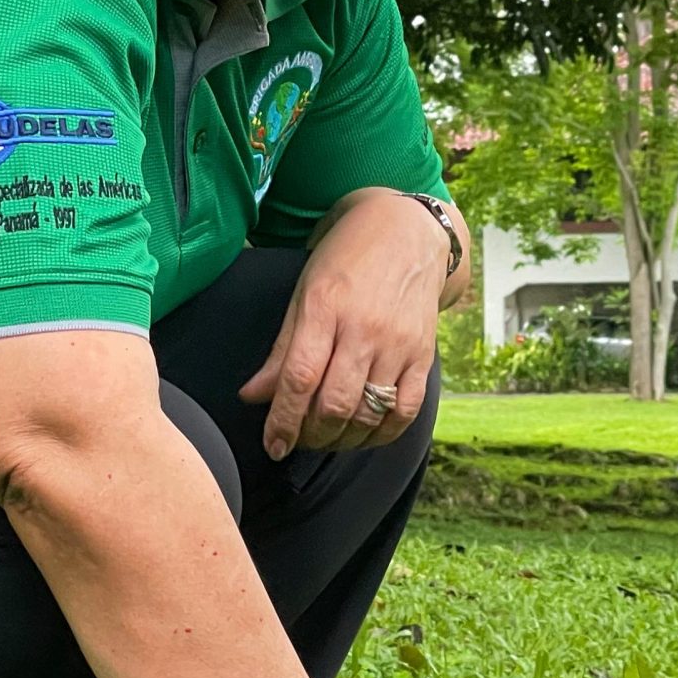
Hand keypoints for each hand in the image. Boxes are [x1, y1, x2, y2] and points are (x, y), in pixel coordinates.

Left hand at [241, 191, 450, 457]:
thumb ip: (282, 349)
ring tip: (326, 437)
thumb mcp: (305, 293)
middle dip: (311, 436)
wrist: (407, 232)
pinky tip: (364, 435)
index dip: (283, 420)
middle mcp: (365, 328)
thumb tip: (252, 397)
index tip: (273, 446)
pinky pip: (406, 410)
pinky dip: (382, 433)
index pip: (300, 378)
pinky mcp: (424, 354)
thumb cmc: (346, 259)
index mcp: (326, 307)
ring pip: (369, 413)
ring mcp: (399, 343)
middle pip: (335, 404)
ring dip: (343, 439)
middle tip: (298, 440)